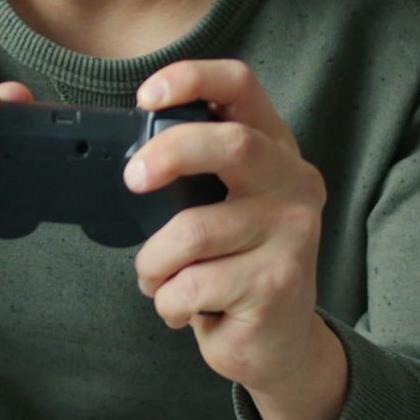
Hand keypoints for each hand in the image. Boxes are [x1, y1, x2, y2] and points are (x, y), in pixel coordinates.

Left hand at [127, 59, 327, 392]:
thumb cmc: (235, 262)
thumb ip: (195, 172)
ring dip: (155, 262)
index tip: (146, 96)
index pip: (242, 85)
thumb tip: (125, 154)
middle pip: (232, 145)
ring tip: (159, 278)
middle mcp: (294, 183)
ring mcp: (293, 234)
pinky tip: (183, 309)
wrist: (279, 342)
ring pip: (194, 230)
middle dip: (170, 154)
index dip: (192, 77)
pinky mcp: (279, 284)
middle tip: (133, 179)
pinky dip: (168, 301)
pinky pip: (193, 284)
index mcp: (274, 148)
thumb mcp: (222, 203)